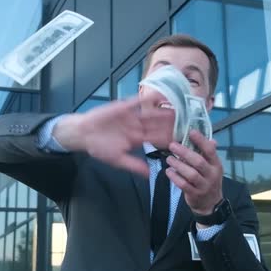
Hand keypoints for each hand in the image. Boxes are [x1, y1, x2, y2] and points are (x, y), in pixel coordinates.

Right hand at [53, 96, 173, 176]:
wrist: (83, 134)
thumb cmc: (99, 147)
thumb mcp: (117, 159)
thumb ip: (134, 165)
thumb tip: (150, 175)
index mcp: (136, 139)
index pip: (156, 139)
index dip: (168, 139)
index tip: (182, 139)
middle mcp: (137, 127)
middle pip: (157, 125)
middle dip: (170, 124)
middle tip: (187, 122)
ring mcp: (132, 116)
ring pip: (151, 114)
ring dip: (164, 112)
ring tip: (179, 109)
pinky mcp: (124, 106)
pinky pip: (138, 102)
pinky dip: (149, 98)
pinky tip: (161, 96)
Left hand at [165, 130, 222, 220]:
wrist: (210, 204)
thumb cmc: (208, 181)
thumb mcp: (212, 167)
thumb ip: (208, 154)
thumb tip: (210, 139)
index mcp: (216, 165)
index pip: (210, 151)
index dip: (201, 141)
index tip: (190, 132)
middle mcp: (212, 175)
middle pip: (199, 161)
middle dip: (184, 152)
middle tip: (172, 145)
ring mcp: (204, 186)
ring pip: (191, 174)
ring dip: (178, 165)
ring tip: (169, 159)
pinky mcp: (195, 194)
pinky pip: (184, 185)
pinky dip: (175, 177)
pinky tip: (169, 171)